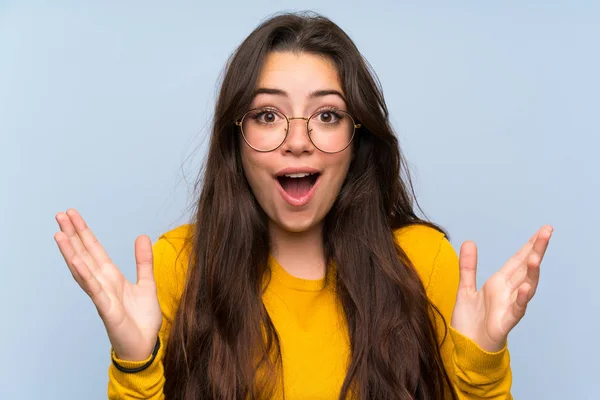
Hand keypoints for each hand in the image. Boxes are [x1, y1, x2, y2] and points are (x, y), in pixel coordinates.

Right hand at [54, 209, 161, 360]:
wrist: (144, 345)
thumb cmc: (142, 319)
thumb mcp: (147, 283)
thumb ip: (143, 261)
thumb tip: (142, 236)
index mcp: (111, 277)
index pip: (94, 250)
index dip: (84, 232)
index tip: (73, 214)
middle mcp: (102, 284)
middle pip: (84, 255)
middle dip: (72, 235)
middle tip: (60, 214)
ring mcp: (101, 295)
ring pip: (82, 269)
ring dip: (71, 252)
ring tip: (59, 233)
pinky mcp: (106, 308)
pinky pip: (93, 288)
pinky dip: (85, 274)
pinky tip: (76, 260)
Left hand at [450, 225, 552, 351]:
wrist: (466, 347)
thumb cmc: (469, 321)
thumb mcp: (464, 288)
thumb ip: (468, 267)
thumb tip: (469, 242)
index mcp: (499, 283)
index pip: (517, 260)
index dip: (529, 245)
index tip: (542, 230)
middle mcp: (508, 292)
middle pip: (525, 268)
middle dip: (536, 250)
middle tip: (547, 231)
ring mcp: (509, 306)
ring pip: (526, 286)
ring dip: (531, 272)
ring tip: (536, 256)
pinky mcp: (506, 322)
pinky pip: (516, 309)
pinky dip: (522, 298)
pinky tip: (526, 287)